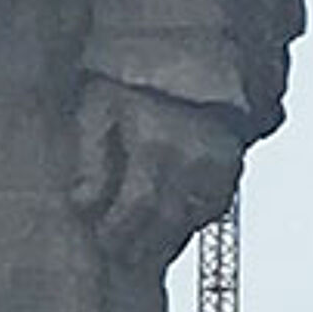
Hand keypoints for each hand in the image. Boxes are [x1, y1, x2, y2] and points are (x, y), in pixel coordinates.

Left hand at [73, 80, 247, 269]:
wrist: (182, 58)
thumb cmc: (130, 84)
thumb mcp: (98, 110)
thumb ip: (90, 158)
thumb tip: (83, 204)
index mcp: (156, 144)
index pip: (138, 205)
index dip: (119, 229)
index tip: (103, 239)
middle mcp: (192, 158)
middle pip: (165, 220)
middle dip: (139, 243)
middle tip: (118, 252)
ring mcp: (216, 164)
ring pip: (190, 219)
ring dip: (163, 239)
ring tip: (139, 248)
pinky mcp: (229, 167)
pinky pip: (210, 208)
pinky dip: (187, 222)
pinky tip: (166, 225)